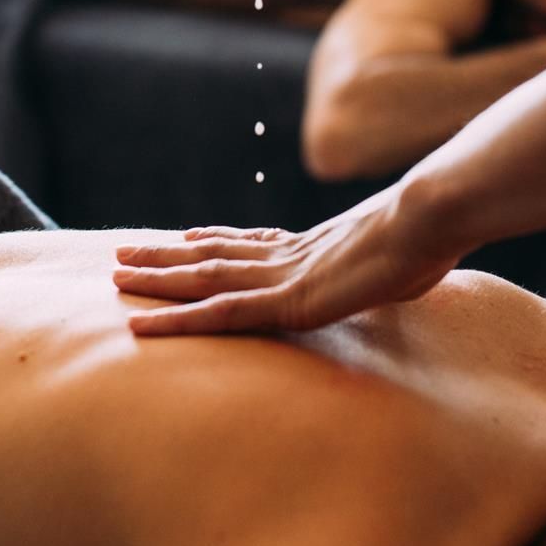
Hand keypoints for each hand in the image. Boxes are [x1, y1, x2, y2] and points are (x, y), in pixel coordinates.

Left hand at [113, 186, 468, 335]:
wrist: (427, 221)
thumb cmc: (429, 240)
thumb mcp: (407, 257)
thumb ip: (392, 268)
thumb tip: (416, 269)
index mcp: (314, 245)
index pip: (255, 240)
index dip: (219, 237)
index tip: (190, 234)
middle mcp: (287, 255)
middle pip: (214, 253)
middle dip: (168, 254)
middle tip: (125, 251)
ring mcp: (280, 277)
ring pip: (202, 278)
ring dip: (157, 276)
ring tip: (116, 273)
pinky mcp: (283, 302)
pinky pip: (217, 315)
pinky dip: (175, 320)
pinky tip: (141, 324)